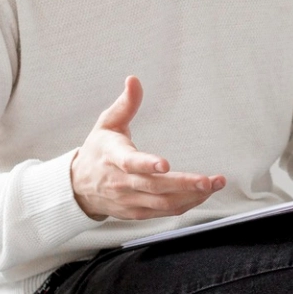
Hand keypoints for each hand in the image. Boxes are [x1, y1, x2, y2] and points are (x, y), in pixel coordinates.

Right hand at [70, 77, 224, 219]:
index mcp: (113, 158)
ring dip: (192, 196)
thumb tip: (133, 80)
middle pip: (154, 187)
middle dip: (184, 184)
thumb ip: (124, 104)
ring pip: (163, 203)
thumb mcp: (106, 124)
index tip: (165, 164)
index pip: (130, 163)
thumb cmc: (97, 151)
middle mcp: (121, 182)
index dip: (147, 164)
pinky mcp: (137, 213)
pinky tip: (203, 195)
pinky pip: (164, 212)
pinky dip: (186, 205)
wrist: (77, 187)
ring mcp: (129, 200)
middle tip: (210, 181)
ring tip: (214, 185)